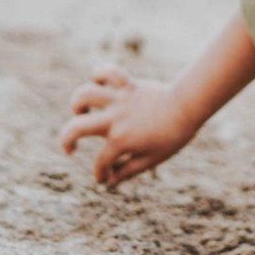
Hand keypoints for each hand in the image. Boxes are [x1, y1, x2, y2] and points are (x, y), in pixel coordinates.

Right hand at [59, 65, 198, 186]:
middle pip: (75, 128)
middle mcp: (115, 120)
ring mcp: (119, 100)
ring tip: (81, 111)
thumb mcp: (153, 159)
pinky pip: (108, 73)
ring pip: (85, 95)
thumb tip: (110, 182)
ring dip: (77, 104)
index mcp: (121, 142)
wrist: (188, 106)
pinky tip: (98, 81)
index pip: (101, 163)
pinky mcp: (127, 85)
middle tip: (71, 148)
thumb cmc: (173, 136)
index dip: (100, 174)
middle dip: (66, 141)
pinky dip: (100, 74)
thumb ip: (128, 171)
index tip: (105, 178)